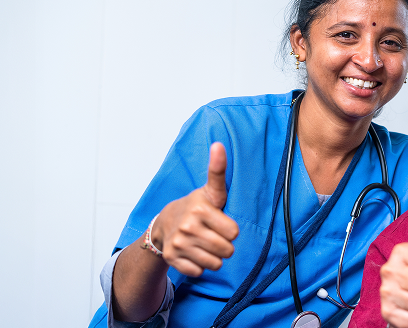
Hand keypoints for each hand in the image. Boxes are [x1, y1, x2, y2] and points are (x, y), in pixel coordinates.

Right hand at [152, 142, 239, 275]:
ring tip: (205, 243)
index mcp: (201, 209)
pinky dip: (200, 265)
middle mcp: (187, 227)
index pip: (234, 232)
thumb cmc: (196, 206)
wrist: (165, 222)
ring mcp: (178, 244)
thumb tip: (219, 144)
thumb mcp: (211, 190)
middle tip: (213, 234)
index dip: (230, 229)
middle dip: (224, 244)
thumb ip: (218, 171)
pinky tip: (194, 252)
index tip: (220, 220)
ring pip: (215, 264)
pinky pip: (199, 271)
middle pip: (227, 250)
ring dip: (214, 257)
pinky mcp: (172, 258)